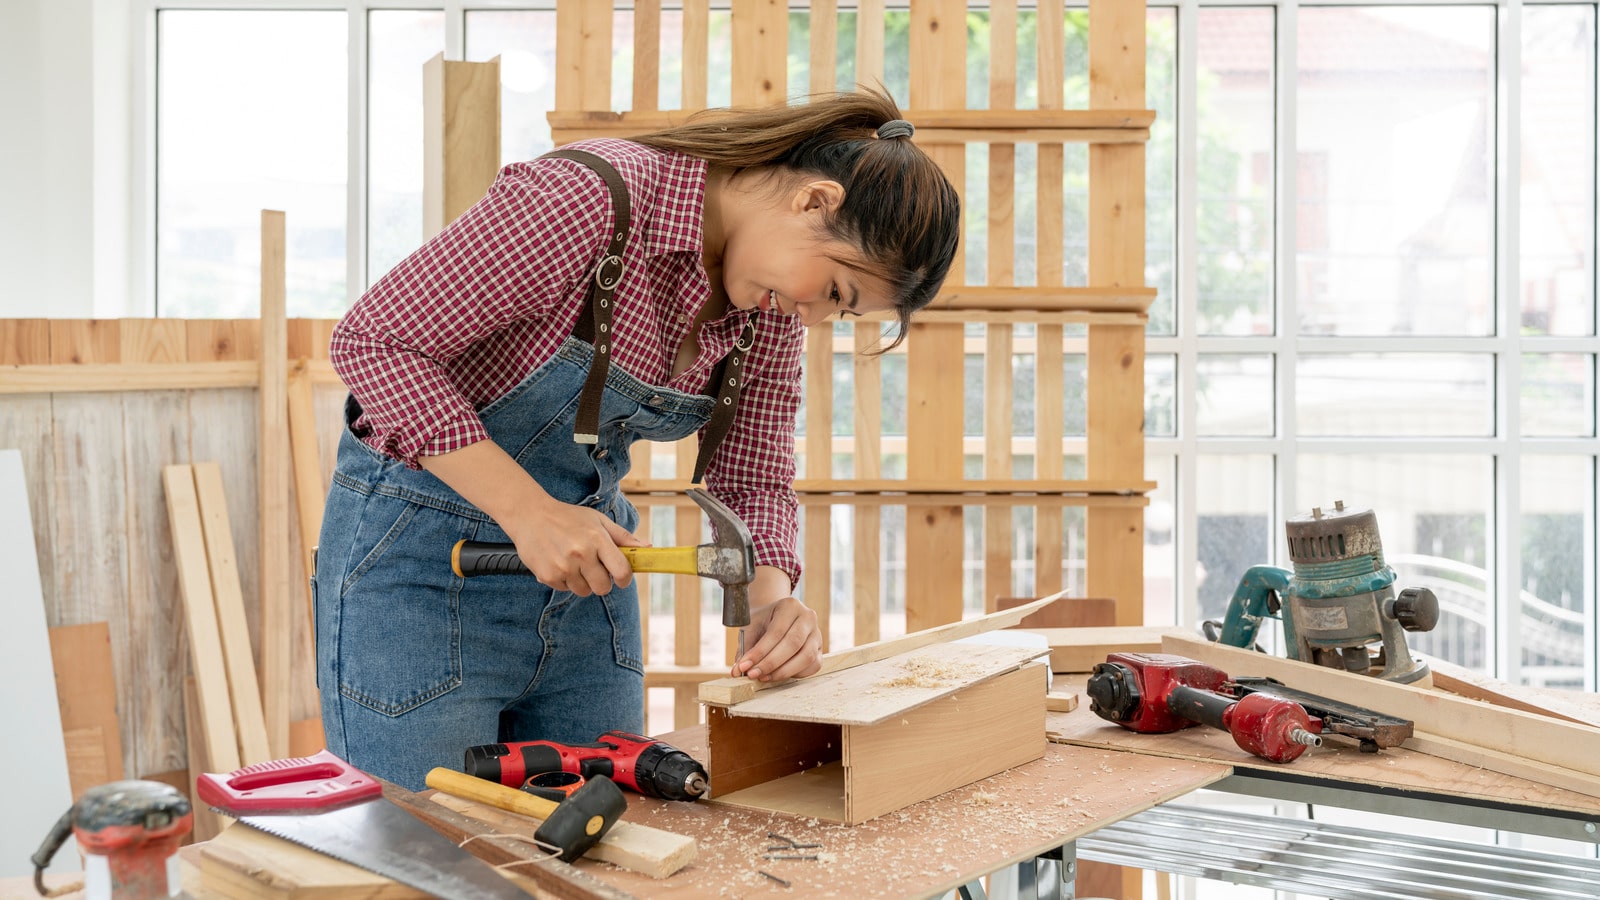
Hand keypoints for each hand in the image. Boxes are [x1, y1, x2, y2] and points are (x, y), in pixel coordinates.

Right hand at [503, 497, 645, 596]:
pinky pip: (565, 589)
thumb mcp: (598, 521)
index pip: (621, 571)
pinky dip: (564, 580)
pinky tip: (558, 562)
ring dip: (582, 582)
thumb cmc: (568, 517)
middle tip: (594, 569)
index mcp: (597, 539)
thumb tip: (647, 547)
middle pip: (603, 588)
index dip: (624, 579)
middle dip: (602, 582)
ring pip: (583, 591)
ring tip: (573, 562)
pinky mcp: (547, 576)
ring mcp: (563, 566)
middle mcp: (581, 554)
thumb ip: (623, 537)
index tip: (621, 578)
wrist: (529, 515)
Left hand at [731, 596, 821, 681]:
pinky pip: (813, 665)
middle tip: (753, 675)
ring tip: (764, 677)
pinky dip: (796, 674)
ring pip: (806, 656)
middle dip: (771, 663)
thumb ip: (745, 648)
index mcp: (790, 606)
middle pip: (793, 644)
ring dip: (783, 671)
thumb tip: (737, 671)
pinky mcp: (821, 649)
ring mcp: (817, 633)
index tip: (744, 666)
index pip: (776, 632)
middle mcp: (808, 617)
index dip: (760, 652)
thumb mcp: (751, 627)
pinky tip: (778, 675)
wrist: (777, 618)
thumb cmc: (763, 622)